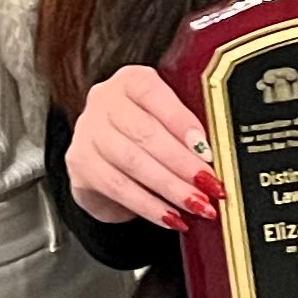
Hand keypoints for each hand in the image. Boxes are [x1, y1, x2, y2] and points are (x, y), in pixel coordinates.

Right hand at [66, 63, 223, 231]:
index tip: (206, 149)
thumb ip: (187, 129)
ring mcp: (88, 132)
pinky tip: (171, 217)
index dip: (181, 121)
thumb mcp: (167, 120)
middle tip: (209, 184)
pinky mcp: (81, 165)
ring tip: (197, 204)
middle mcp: (104, 100)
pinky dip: (149, 205)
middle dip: (183, 163)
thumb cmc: (146, 134)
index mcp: (131, 80)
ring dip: (170, 187)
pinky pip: (118, 188)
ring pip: (132, 162)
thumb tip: (216, 156)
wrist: (107, 159)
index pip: (153, 94)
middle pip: (144, 132)